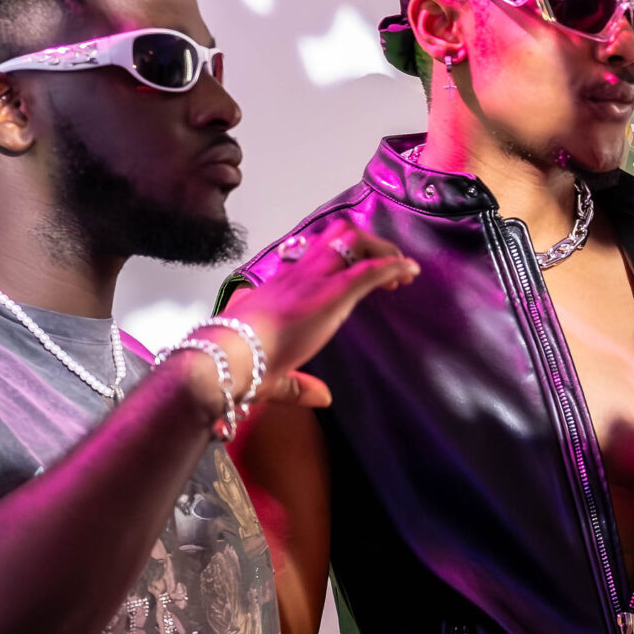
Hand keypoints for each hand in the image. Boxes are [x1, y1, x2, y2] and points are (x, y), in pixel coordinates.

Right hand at [214, 220, 415, 406]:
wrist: (224, 357)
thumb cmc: (238, 363)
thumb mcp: (271, 373)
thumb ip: (297, 385)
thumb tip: (322, 398)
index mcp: (281, 288)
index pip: (314, 256)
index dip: (341, 259)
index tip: (359, 273)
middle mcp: (297, 276)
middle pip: (335, 235)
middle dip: (366, 244)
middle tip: (388, 269)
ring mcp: (312, 281)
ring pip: (352, 240)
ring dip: (381, 250)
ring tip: (401, 271)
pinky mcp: (329, 294)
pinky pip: (367, 270)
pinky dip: (391, 266)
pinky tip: (409, 271)